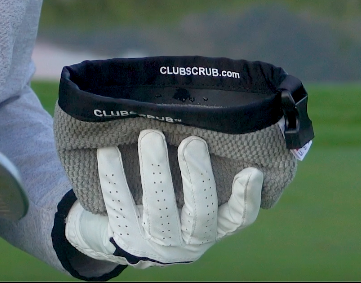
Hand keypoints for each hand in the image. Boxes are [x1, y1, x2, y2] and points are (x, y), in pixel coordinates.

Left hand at [65, 129, 262, 267]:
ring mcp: (157, 243)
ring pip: (160, 210)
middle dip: (197, 176)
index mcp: (212, 227)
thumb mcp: (189, 191)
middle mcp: (189, 240)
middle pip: (200, 213)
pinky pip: (119, 205)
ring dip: (156, 171)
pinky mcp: (124, 238)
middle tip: (192, 141)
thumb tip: (213, 117)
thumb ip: (200, 166)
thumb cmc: (168, 199)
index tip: (252, 170)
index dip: (247, 198)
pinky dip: (113, 176)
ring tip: (150, 135)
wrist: (125, 235)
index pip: (238, 218)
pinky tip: (108, 149)